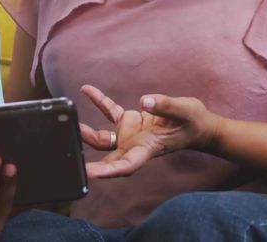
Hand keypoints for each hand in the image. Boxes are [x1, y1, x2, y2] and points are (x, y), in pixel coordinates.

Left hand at [78, 84, 221, 178]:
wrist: (197, 123)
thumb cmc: (194, 122)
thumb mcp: (184, 111)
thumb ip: (165, 106)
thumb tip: (144, 101)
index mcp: (149, 148)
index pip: (127, 164)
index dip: (109, 171)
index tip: (92, 174)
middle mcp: (136, 145)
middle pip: (109, 158)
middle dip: (89, 163)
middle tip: (69, 164)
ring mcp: (131, 134)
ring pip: (104, 138)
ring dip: (86, 133)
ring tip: (69, 124)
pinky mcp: (130, 120)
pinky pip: (110, 112)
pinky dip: (98, 102)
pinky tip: (86, 90)